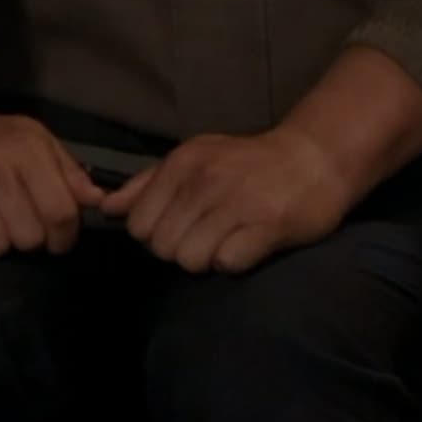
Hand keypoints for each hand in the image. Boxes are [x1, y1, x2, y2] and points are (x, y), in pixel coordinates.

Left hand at [105, 129, 358, 273]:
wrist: (315, 158)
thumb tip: (107, 208)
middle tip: (205, 238)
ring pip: (190, 259)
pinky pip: (227, 263)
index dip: (154, 235)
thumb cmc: (247, 162)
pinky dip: (234, 262)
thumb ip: (147, 183)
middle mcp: (203, 182)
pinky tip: (247, 246)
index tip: (178, 228)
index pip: (138, 224)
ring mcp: (236, 203)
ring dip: (206, 259)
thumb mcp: (193, 159)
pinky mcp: (268, 225)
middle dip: (180, 251)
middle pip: (162, 247)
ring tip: (225, 242)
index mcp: (180, 165)